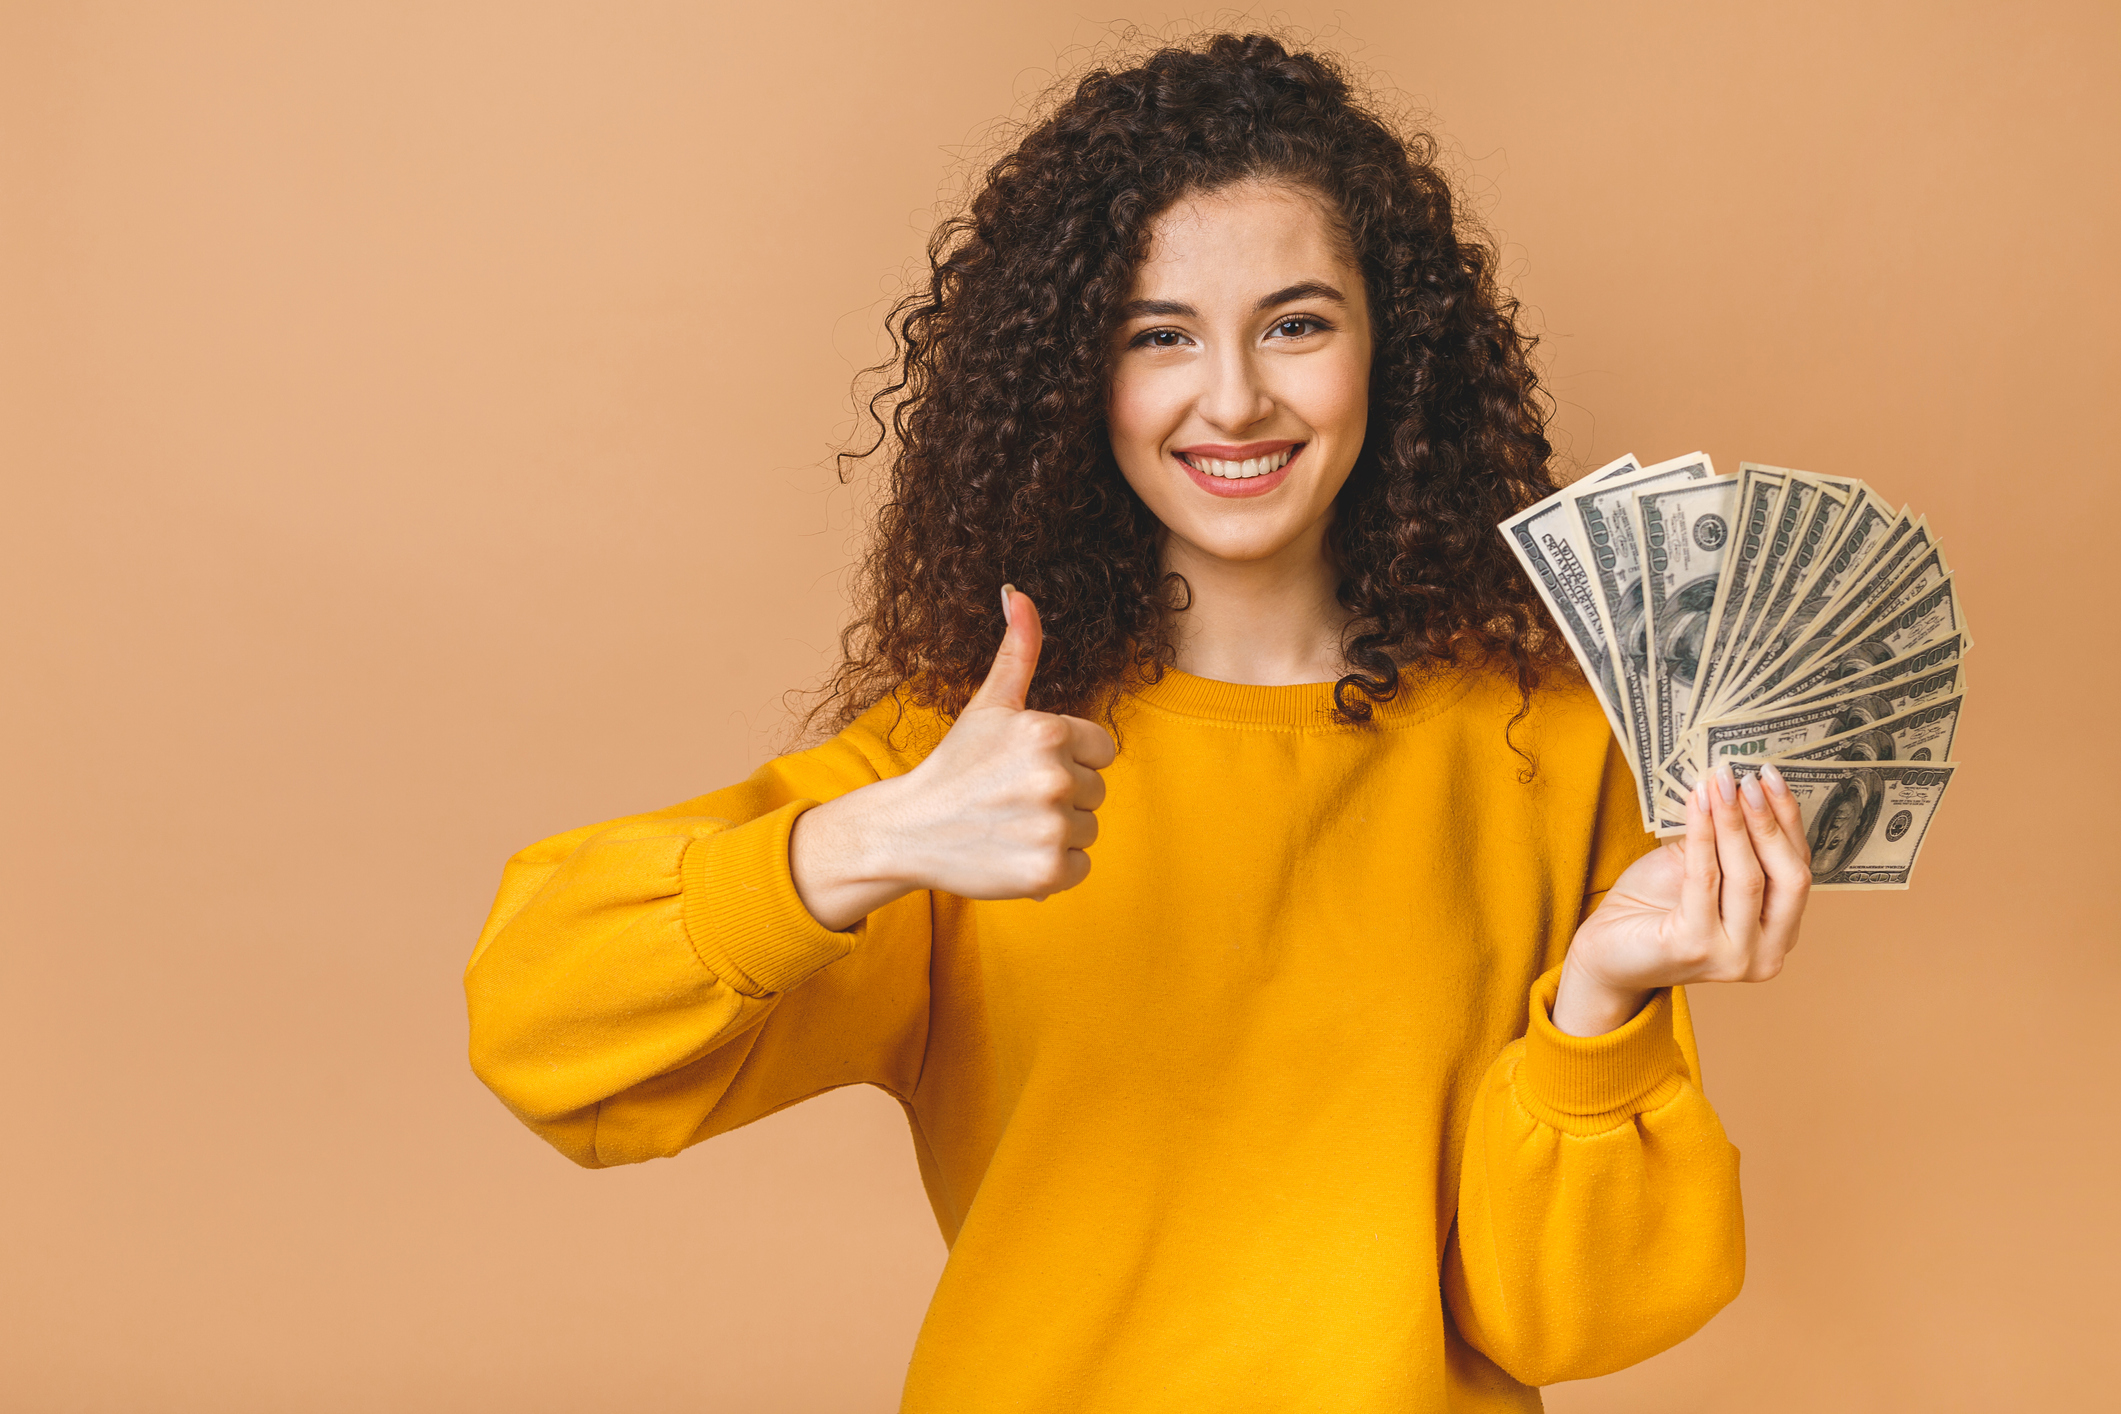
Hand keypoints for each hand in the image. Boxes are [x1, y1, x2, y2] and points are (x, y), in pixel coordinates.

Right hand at [788, 585, 1116, 930]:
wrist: (908, 830)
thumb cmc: (955, 765)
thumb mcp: (989, 705)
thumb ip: (1018, 651)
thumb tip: (1019, 593)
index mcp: (1047, 731)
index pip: (1102, 750)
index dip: (1070, 760)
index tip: (1027, 767)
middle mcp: (1054, 777)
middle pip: (1097, 791)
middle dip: (1062, 797)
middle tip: (1012, 799)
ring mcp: (1051, 826)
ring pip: (1089, 830)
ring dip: (1057, 833)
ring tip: (1011, 825)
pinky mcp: (1047, 871)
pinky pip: (1080, 868)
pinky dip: (1052, 869)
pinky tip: (1013, 853)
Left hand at [1551, 762, 1812, 1036]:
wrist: (1607, 953)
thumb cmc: (1654, 908)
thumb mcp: (1699, 869)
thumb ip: (1726, 842)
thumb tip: (1737, 782)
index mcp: (1779, 935)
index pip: (1798, 871)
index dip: (1788, 822)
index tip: (1771, 776)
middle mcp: (1767, 954)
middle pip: (1787, 877)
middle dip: (1768, 821)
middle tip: (1748, 776)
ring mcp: (1734, 958)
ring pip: (1748, 878)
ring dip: (1734, 822)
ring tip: (1720, 781)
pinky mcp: (1694, 949)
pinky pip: (1704, 879)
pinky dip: (1702, 836)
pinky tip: (1698, 803)